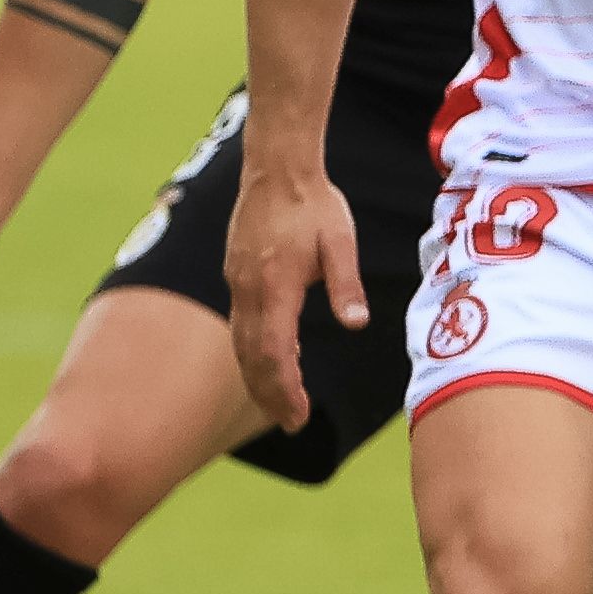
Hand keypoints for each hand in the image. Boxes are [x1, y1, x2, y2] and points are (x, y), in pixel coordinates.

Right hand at [219, 155, 362, 429]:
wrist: (277, 168)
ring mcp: (237, 284)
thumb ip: (346, 284)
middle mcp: (248, 290)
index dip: (285, 388)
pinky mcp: (236, 277)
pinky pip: (241, 326)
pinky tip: (271, 364)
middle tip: (292, 425)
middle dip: (270, 395)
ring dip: (258, 379)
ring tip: (279, 406)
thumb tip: (356, 324)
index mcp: (275, 286)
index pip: (273, 352)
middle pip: (251, 358)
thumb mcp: (339, 242)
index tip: (299, 416)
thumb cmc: (315, 205)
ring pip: (241, 344)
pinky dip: (252, 354)